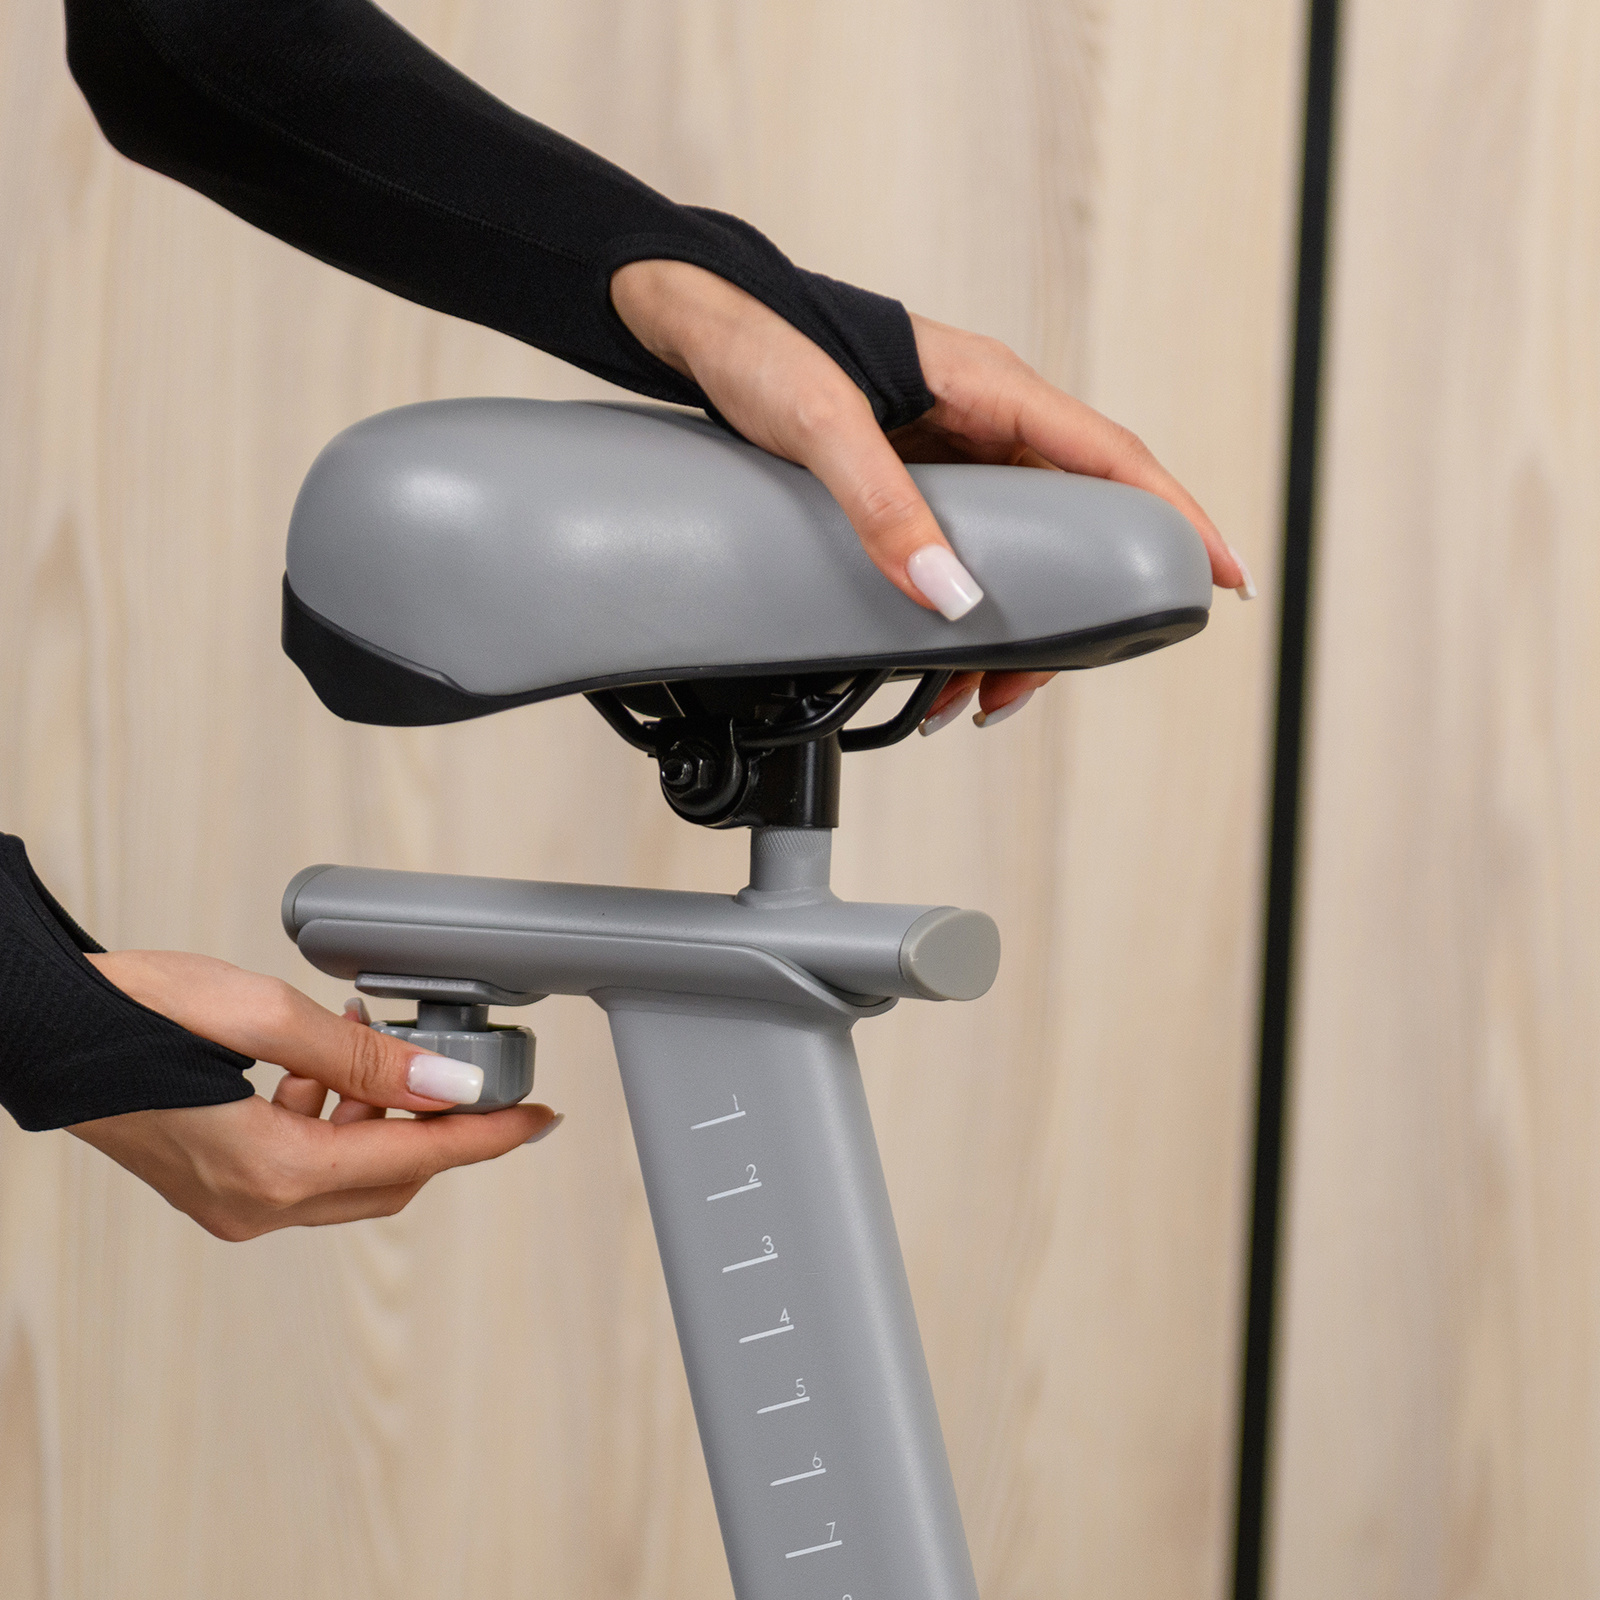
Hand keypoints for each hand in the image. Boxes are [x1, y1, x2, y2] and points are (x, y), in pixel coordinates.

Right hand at [70, 951, 558, 1240]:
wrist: (45, 1026)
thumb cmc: (136, 1013)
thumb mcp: (265, 1017)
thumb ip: (365, 1059)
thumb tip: (449, 1082)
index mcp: (271, 1172)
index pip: (414, 1161)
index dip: (487, 1136)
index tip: (541, 1117)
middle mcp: (254, 1206)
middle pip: (390, 1179)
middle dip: (435, 1123)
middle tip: (466, 1065)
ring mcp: (232, 1203)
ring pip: (350, 1171)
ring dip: (379, 1110)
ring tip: (373, 1038)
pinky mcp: (217, 1184)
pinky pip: (307, 1162)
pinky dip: (334, 1113)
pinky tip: (326, 1059)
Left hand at [611, 259, 1253, 726]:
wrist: (689, 323)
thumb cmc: (757, 343)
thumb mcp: (821, 427)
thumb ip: (886, 508)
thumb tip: (952, 598)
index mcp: (989, 389)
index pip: (1111, 458)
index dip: (1177, 518)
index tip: (1222, 578)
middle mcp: (984, 420)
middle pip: (1071, 524)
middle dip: (1071, 617)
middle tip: (1026, 691)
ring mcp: (950, 451)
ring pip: (1019, 551)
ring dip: (1005, 632)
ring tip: (967, 701)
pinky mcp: (911, 479)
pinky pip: (966, 553)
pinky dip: (959, 616)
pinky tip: (934, 665)